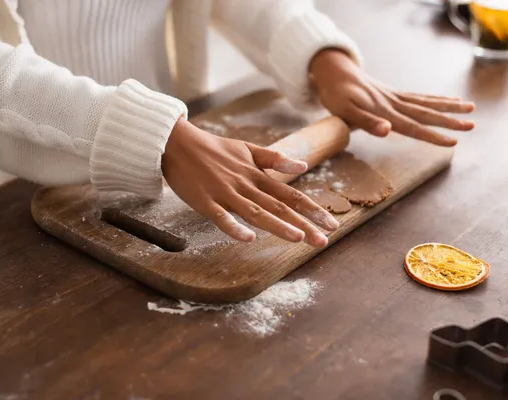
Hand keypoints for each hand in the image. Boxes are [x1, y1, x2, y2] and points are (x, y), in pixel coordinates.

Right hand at [162, 117, 339, 246]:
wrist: (177, 142)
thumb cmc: (213, 148)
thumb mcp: (247, 149)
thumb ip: (274, 159)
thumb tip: (303, 167)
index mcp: (256, 174)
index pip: (290, 194)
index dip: (311, 209)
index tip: (330, 223)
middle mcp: (245, 184)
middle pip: (278, 207)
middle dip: (303, 224)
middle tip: (323, 241)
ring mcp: (225, 193)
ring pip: (255, 212)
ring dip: (277, 225)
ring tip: (298, 238)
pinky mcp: (204, 201)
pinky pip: (221, 217)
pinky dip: (234, 227)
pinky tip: (248, 238)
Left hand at [309, 49, 474, 145]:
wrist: (335, 73)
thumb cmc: (337, 96)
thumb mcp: (346, 112)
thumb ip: (367, 122)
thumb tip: (388, 131)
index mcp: (385, 112)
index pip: (413, 127)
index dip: (432, 136)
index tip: (453, 142)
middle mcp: (394, 104)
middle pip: (426, 113)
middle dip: (450, 120)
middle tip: (472, 125)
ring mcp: (394, 97)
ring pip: (426, 102)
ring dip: (448, 106)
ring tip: (470, 107)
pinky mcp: (392, 94)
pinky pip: (418, 97)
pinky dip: (434, 99)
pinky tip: (447, 100)